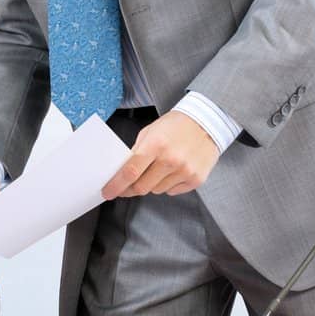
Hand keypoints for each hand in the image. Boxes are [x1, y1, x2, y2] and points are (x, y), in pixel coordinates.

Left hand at [100, 109, 219, 198]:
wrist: (206, 123)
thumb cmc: (175, 126)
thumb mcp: (150, 132)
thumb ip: (136, 152)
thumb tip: (122, 172)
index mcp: (155, 145)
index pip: (130, 172)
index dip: (116, 185)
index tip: (108, 192)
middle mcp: (171, 160)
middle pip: (142, 187)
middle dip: (131, 188)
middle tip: (127, 186)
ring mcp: (185, 171)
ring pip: (157, 190)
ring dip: (151, 184)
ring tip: (158, 168)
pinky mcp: (196, 179)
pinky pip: (172, 191)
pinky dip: (167, 184)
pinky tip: (172, 170)